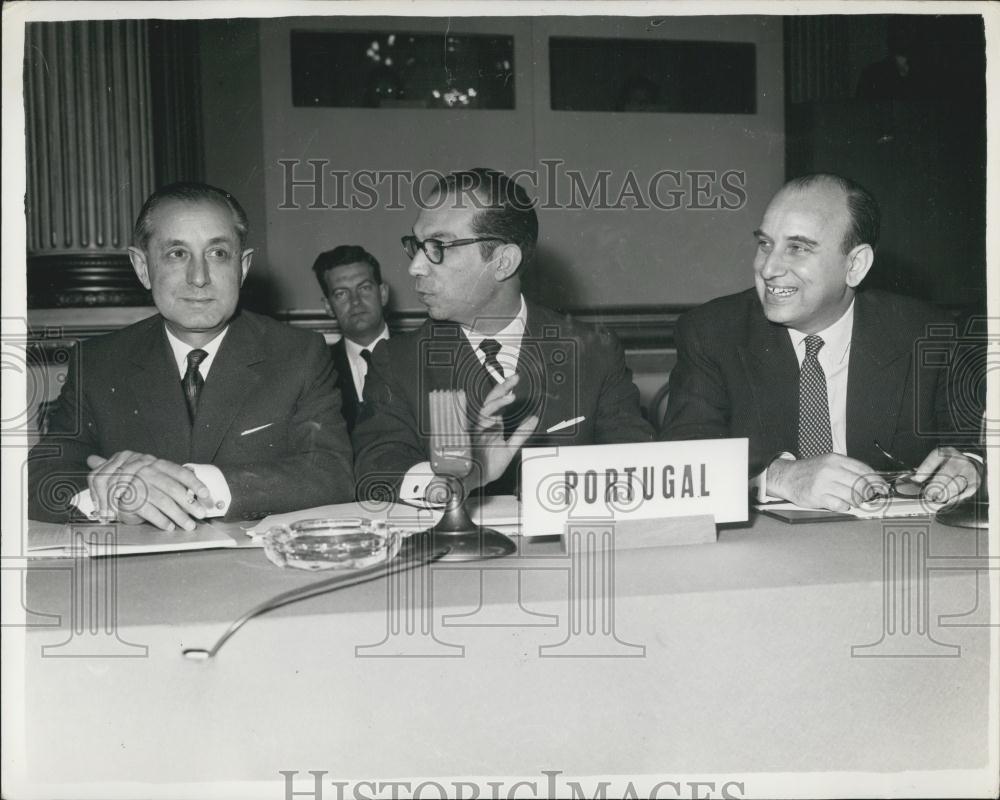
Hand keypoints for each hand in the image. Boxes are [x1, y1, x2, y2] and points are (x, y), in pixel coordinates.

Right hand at [86, 452, 212, 530]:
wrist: (108, 484)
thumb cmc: (138, 481)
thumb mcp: (155, 474)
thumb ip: (174, 477)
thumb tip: (196, 478)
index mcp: (157, 464)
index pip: (180, 472)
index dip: (194, 483)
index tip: (205, 494)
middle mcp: (147, 472)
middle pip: (174, 489)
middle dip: (189, 504)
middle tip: (200, 514)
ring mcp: (137, 484)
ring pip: (163, 502)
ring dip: (178, 515)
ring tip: (188, 524)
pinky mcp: (128, 499)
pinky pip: (149, 511)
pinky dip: (161, 520)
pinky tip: (169, 526)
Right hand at [469, 374, 538, 488]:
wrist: (473, 482)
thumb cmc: (487, 467)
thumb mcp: (509, 449)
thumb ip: (521, 434)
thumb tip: (534, 419)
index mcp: (493, 425)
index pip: (499, 403)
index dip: (506, 390)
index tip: (516, 379)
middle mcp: (484, 425)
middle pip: (492, 401)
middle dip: (502, 388)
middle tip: (514, 378)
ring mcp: (477, 430)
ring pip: (485, 410)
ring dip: (497, 403)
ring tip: (510, 397)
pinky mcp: (472, 440)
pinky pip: (478, 426)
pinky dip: (486, 422)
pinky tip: (496, 418)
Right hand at [768, 453, 888, 511]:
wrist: (787, 477)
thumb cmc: (810, 472)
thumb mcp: (829, 463)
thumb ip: (849, 469)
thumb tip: (872, 481)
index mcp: (835, 460)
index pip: (864, 470)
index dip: (876, 480)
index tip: (883, 487)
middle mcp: (830, 470)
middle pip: (861, 484)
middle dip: (868, 493)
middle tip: (867, 496)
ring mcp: (823, 483)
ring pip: (853, 496)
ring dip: (856, 501)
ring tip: (853, 500)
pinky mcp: (817, 496)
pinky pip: (840, 505)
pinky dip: (844, 506)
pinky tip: (840, 503)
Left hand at [910, 446, 980, 505]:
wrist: (969, 466)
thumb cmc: (948, 465)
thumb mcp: (937, 463)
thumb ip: (925, 470)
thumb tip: (911, 479)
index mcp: (947, 453)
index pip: (936, 457)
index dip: (926, 468)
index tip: (917, 478)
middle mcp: (959, 460)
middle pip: (947, 472)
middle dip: (935, 485)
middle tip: (927, 494)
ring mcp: (968, 471)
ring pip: (956, 484)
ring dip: (944, 494)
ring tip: (935, 499)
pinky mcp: (975, 482)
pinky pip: (965, 492)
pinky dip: (955, 498)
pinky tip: (947, 501)